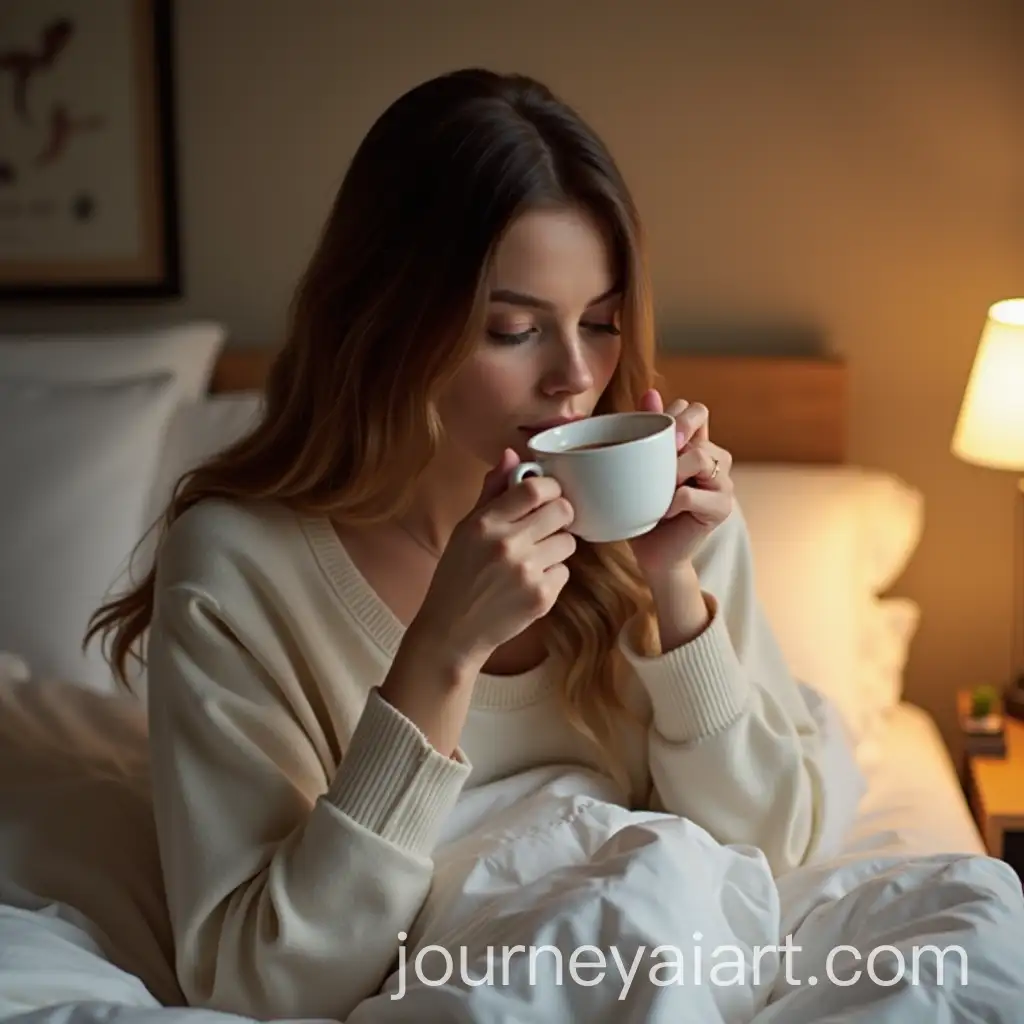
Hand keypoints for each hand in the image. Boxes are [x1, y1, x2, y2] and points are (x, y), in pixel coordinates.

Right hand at [410, 448, 575, 672]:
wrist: (453, 630)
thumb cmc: (457, 575)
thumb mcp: (465, 528)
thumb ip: (492, 492)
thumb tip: (512, 455)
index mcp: (486, 522)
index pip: (535, 488)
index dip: (549, 487)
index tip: (547, 494)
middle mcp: (508, 544)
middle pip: (563, 511)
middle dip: (560, 515)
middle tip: (547, 525)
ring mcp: (527, 572)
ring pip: (568, 542)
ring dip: (556, 547)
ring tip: (534, 557)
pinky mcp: (542, 597)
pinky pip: (565, 571)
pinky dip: (553, 575)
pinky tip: (530, 581)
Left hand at [628, 389, 733, 583]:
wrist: (654, 555)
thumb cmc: (644, 509)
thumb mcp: (639, 467)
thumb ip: (646, 432)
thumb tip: (650, 393)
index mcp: (697, 444)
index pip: (694, 409)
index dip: (673, 414)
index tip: (649, 431)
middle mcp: (715, 458)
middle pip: (701, 420)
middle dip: (675, 428)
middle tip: (656, 452)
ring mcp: (723, 482)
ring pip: (701, 456)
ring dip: (672, 469)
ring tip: (658, 487)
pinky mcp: (722, 508)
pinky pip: (692, 493)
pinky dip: (672, 501)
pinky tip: (662, 511)